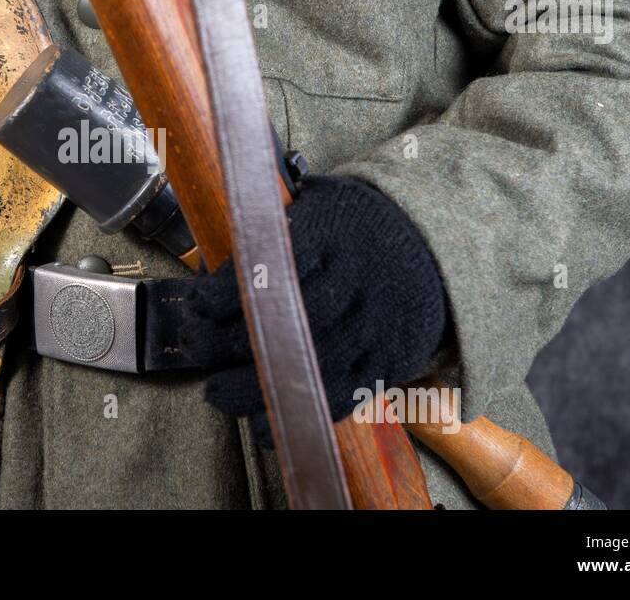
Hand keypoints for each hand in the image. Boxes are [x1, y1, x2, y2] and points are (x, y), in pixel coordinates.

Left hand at [174, 176, 448, 444]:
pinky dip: (299, 413)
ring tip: (216, 393)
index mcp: (335, 228)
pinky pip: (343, 394)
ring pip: (313, 362)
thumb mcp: (315, 205)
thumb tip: (202, 282)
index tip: (199, 303)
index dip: (231, 288)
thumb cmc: (351, 228)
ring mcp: (379, 320)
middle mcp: (362, 275)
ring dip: (255, 386)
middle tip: (196, 350)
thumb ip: (266, 234)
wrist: (433, 247)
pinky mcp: (391, 358)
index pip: (275, 260)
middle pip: (290, 316)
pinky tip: (261, 424)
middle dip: (230, 341)